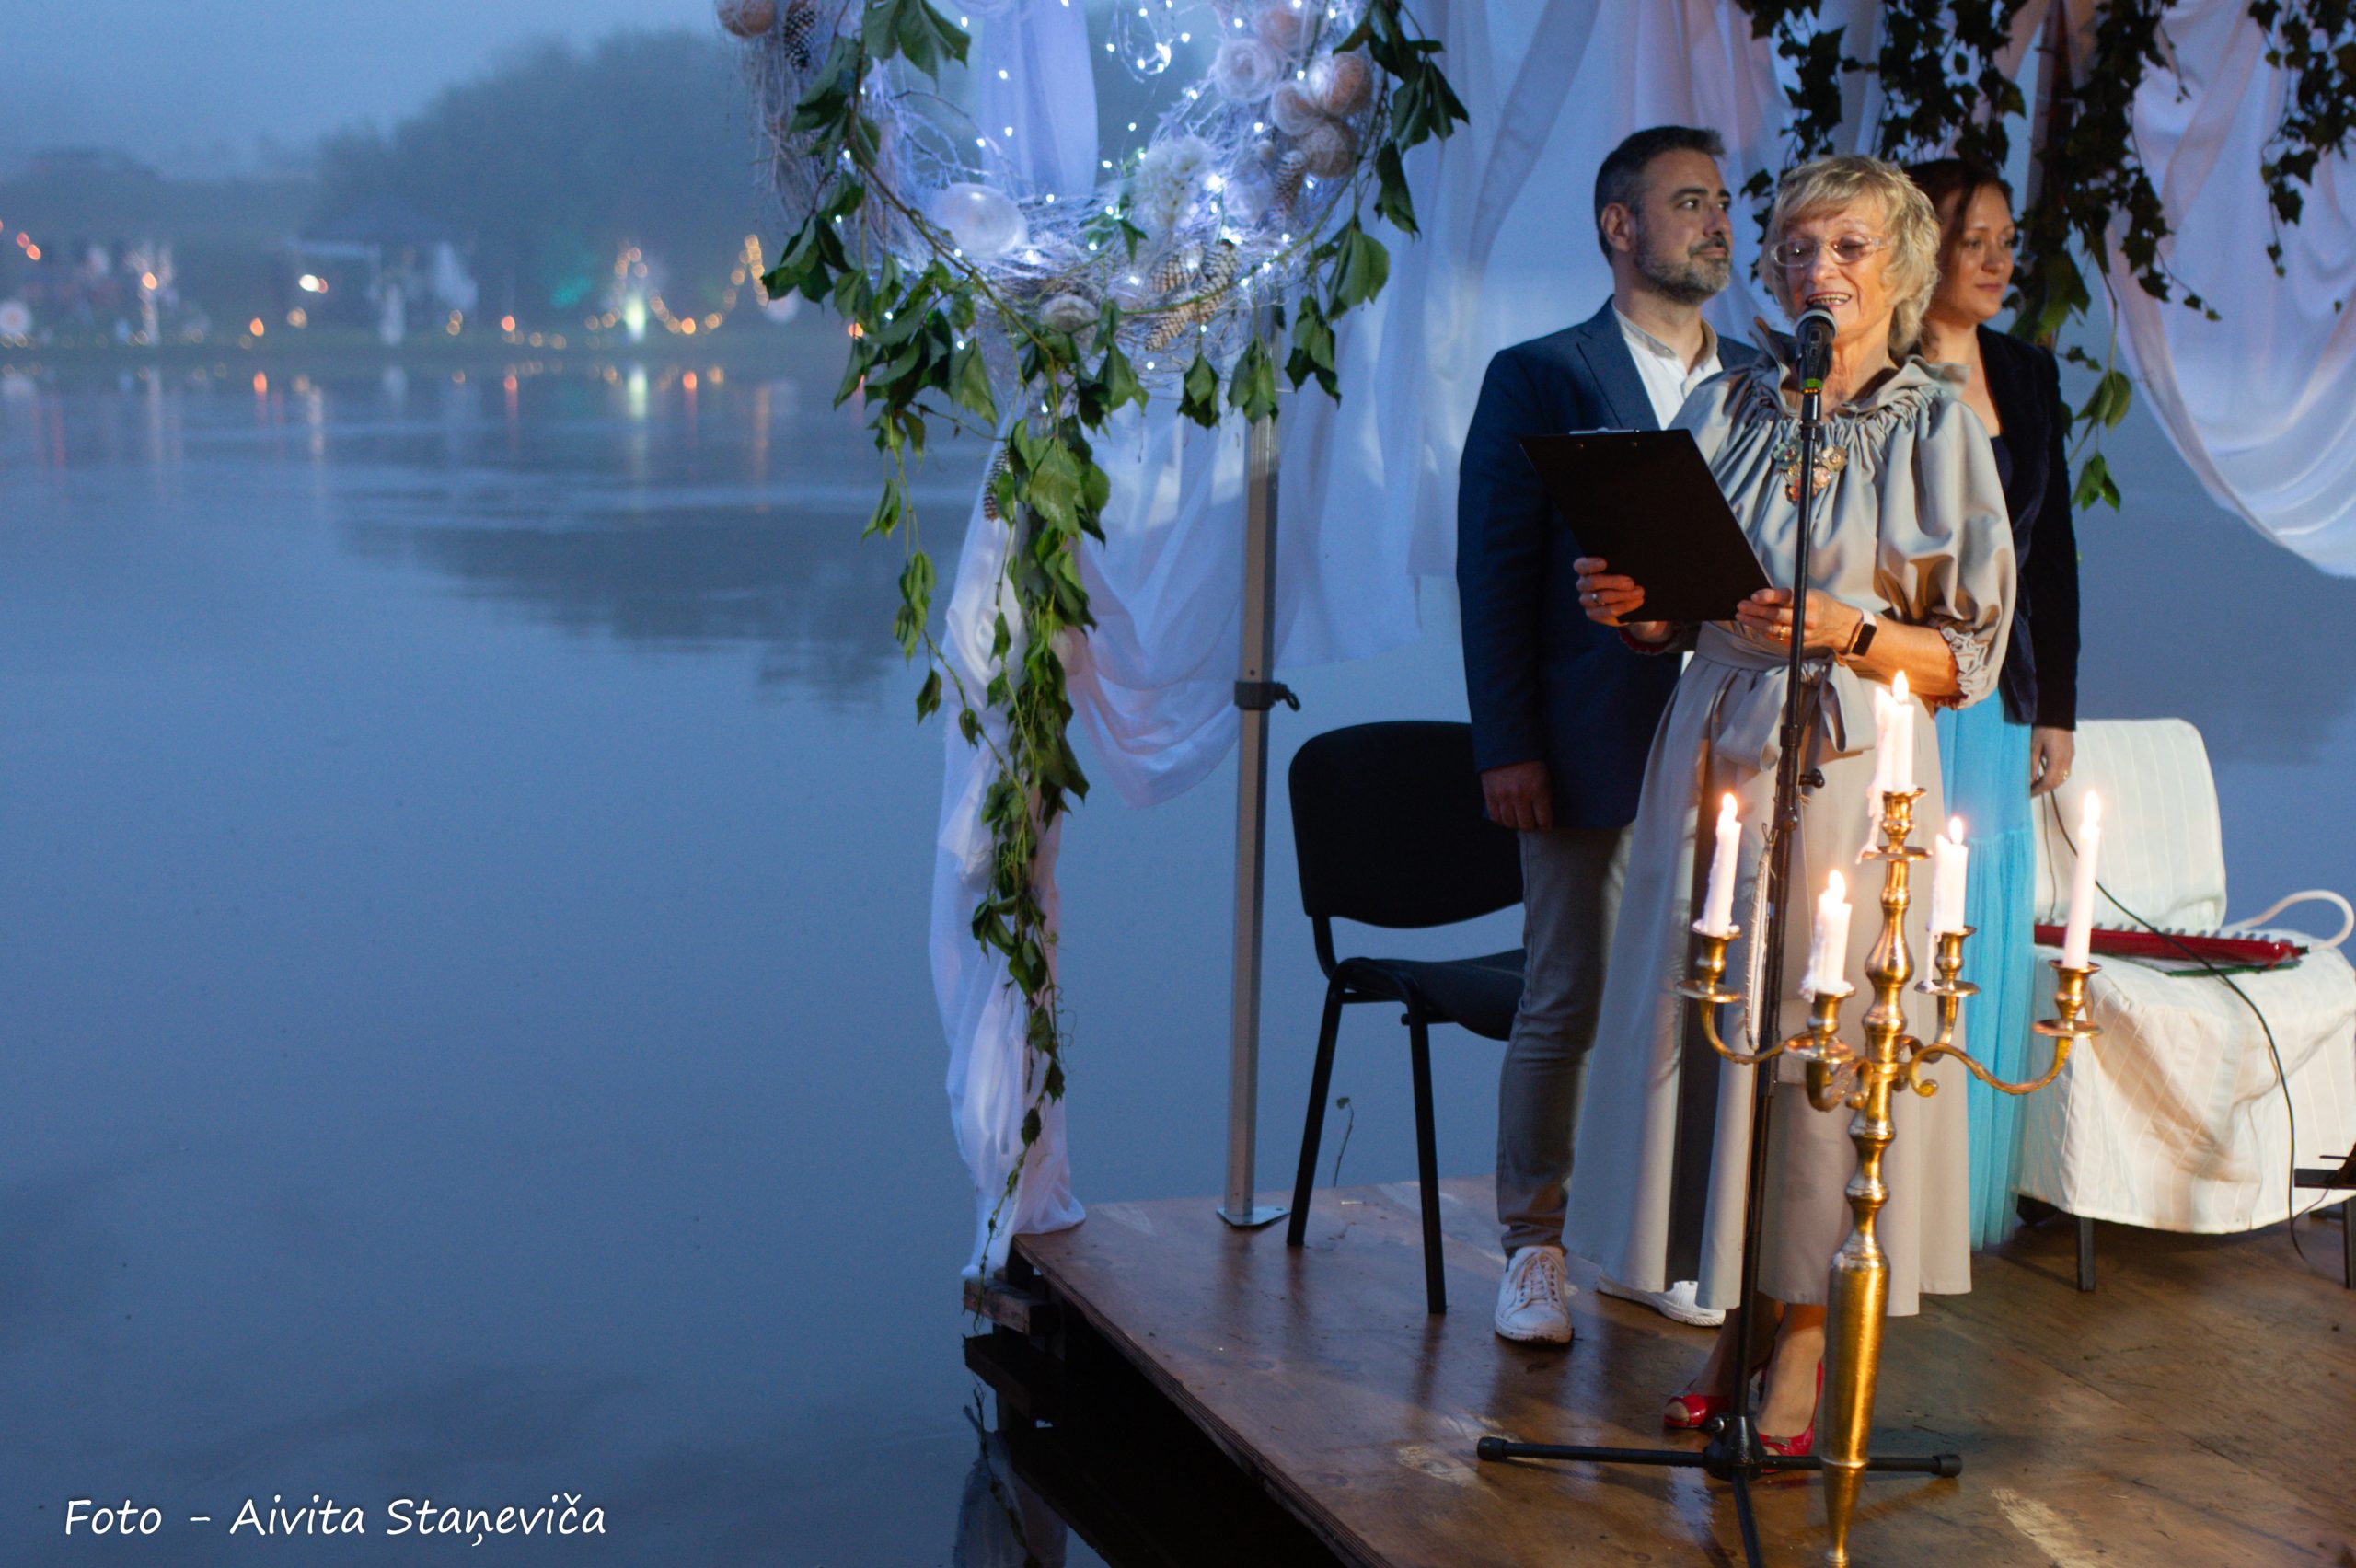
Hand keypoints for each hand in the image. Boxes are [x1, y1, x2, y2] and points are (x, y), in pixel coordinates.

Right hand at [1481, 760, 1552, 831]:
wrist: (1506, 743)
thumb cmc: (1529, 759)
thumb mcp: (1543, 775)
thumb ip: (1544, 795)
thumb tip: (1542, 814)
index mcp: (1538, 790)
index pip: (1544, 819)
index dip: (1545, 826)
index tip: (1545, 826)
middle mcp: (1520, 796)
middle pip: (1526, 825)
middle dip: (1531, 826)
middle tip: (1532, 823)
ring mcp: (1503, 796)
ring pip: (1510, 823)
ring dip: (1515, 823)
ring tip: (1518, 819)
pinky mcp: (1490, 794)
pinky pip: (1495, 817)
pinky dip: (1501, 820)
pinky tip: (1506, 816)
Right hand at [1573, 556, 1668, 642]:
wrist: (1628, 598)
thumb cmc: (1624, 576)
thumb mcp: (1622, 568)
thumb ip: (1621, 565)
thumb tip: (1630, 564)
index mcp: (1585, 570)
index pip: (1581, 566)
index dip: (1591, 564)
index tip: (1605, 563)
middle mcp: (1582, 585)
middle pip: (1593, 582)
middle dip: (1614, 582)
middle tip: (1631, 583)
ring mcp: (1586, 601)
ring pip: (1602, 597)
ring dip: (1623, 594)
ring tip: (1639, 592)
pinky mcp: (1593, 614)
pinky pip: (1609, 611)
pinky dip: (1625, 605)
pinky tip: (1638, 601)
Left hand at [1735, 587, 1860, 652]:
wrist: (1838, 626)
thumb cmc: (1820, 605)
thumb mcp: (1809, 594)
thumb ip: (1788, 596)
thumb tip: (1761, 596)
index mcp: (1810, 601)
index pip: (1786, 598)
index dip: (1768, 597)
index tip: (1753, 596)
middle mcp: (1806, 618)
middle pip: (1775, 615)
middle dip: (1755, 610)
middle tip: (1741, 605)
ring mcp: (1802, 633)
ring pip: (1772, 629)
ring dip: (1753, 622)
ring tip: (1741, 615)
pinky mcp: (1797, 643)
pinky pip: (1775, 637)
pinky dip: (1762, 630)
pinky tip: (1753, 624)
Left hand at [2029, 726, 2074, 797]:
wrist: (2057, 713)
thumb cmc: (2043, 728)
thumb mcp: (2033, 747)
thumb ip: (2032, 765)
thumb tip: (2029, 781)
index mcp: (2057, 760)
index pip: (2048, 782)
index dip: (2037, 790)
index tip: (2028, 794)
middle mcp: (2067, 761)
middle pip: (2056, 782)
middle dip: (2043, 789)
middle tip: (2030, 791)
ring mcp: (2070, 757)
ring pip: (2062, 778)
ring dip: (2050, 784)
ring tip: (2036, 785)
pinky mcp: (2070, 753)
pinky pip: (2065, 771)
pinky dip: (2055, 777)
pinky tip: (2045, 776)